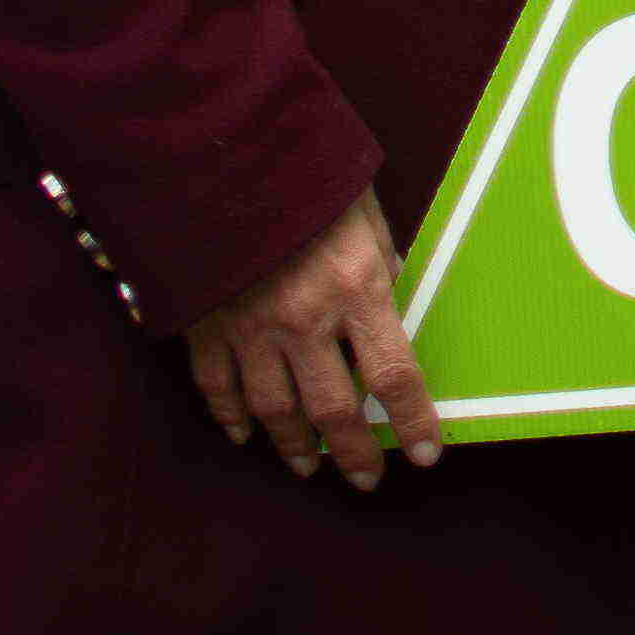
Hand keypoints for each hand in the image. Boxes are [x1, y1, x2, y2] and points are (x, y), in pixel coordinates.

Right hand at [183, 190, 438, 489]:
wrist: (221, 154)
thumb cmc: (305, 174)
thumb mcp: (364, 211)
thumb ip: (381, 260)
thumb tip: (393, 293)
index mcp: (355, 288)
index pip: (394, 375)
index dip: (412, 422)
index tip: (426, 453)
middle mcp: (306, 321)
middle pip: (335, 410)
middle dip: (354, 454)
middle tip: (366, 479)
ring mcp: (252, 329)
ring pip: (276, 412)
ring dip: (295, 446)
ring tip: (309, 465)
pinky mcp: (208, 327)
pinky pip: (219, 389)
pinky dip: (231, 418)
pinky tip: (244, 434)